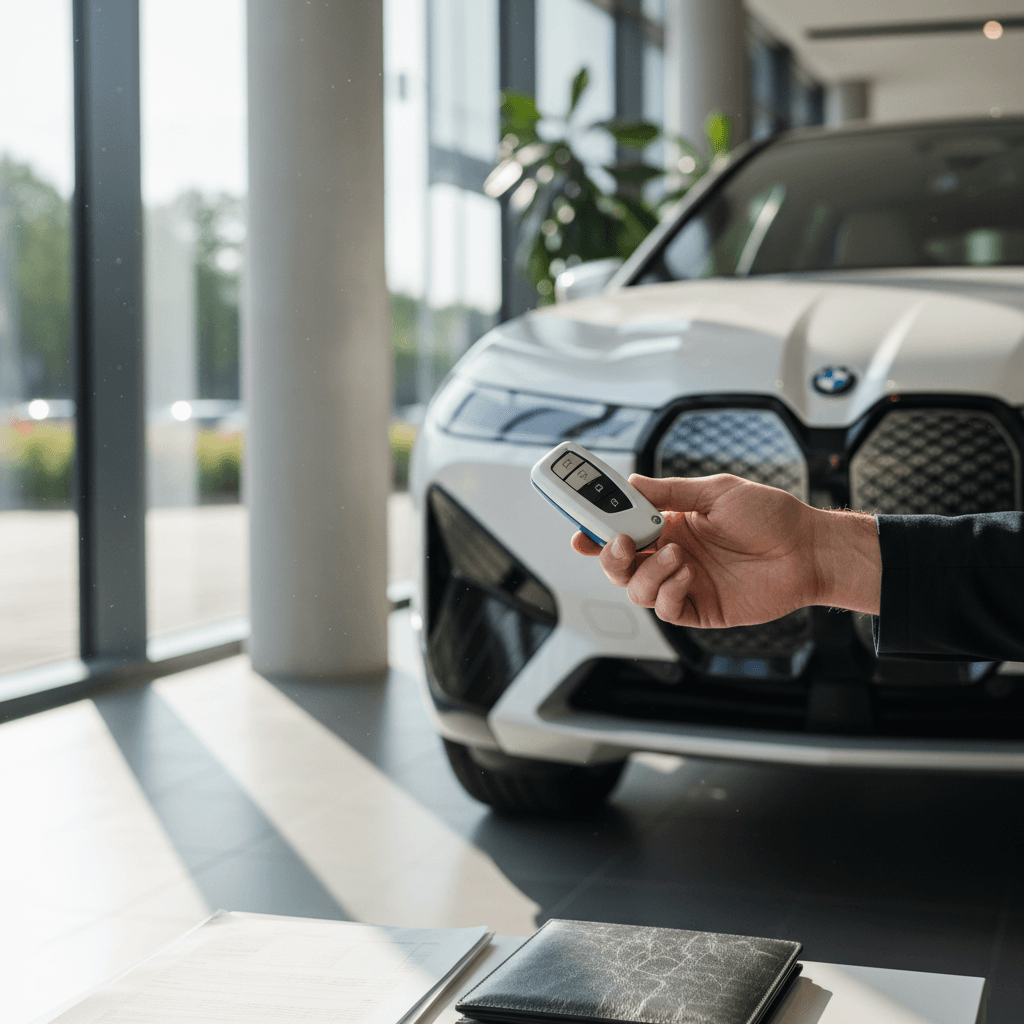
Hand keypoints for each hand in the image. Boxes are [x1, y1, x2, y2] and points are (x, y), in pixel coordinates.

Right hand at [571, 474, 880, 626]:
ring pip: (635, 588)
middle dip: (608, 554)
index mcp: (670, 523)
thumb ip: (671, 493)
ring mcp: (683, 582)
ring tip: (675, 555)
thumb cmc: (771, 517)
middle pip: (618, 562)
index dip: (596, 526)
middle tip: (616, 541)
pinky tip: (689, 573)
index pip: (621, 526)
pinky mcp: (698, 608)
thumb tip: (632, 484)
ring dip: (645, 572)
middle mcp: (671, 553)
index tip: (579, 523)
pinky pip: (664, 608)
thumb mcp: (717, 492)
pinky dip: (667, 590)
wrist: (809, 550)